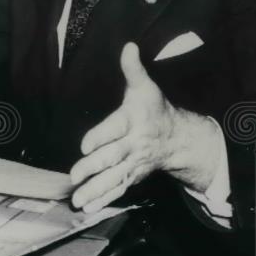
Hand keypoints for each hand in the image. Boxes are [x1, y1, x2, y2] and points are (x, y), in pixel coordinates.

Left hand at [69, 42, 219, 213]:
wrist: (180, 138)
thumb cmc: (155, 109)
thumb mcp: (145, 87)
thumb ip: (133, 69)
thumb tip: (128, 46)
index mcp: (133, 121)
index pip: (115, 129)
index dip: (100, 137)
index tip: (85, 145)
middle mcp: (132, 145)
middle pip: (112, 157)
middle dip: (94, 168)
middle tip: (75, 175)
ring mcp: (133, 163)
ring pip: (114, 178)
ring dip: (95, 190)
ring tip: (78, 200)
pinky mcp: (132, 176)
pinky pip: (118, 190)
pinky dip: (103, 200)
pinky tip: (88, 208)